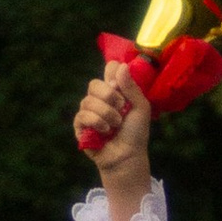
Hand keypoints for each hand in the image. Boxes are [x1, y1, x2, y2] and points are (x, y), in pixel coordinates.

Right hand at [76, 61, 153, 211]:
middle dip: (109, 95)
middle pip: (94, 83)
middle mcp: (100, 99)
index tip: (121, 86)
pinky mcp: (80, 126)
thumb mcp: (140, 108)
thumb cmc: (136, 133)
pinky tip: (105, 131)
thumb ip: (131, 87)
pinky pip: (82, 115)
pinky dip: (96, 122)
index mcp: (115, 91)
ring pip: (88, 100)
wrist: (128, 155)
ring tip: (116, 125)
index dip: (113, 74)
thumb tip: (120, 65)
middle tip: (121, 107)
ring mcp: (88, 112)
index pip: (109, 69)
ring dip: (106, 113)